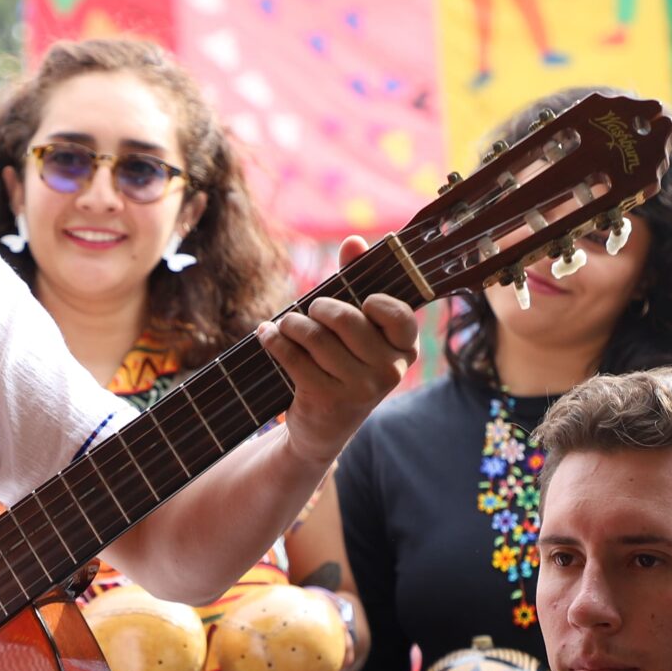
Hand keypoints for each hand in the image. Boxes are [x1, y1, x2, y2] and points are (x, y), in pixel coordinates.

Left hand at [261, 236, 420, 466]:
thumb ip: (358, 283)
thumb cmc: (343, 366)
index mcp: (405, 350)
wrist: (322, 430)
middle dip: (319, 307)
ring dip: (291, 324)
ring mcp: (359, 389)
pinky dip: (274, 340)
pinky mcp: (326, 400)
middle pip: (346, 319)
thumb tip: (354, 240)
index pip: (398, 314)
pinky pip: (292, 357)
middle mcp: (389, 371)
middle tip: (309, 310)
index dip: (374, 302)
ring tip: (285, 324)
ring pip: (315, 336)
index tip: (361, 302)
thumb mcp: (357, 331)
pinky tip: (266, 334)